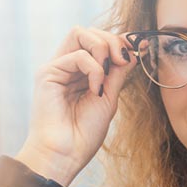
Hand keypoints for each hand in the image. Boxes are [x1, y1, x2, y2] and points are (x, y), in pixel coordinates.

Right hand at [15, 26, 137, 185]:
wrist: (66, 155)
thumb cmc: (84, 133)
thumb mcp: (109, 97)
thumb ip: (118, 72)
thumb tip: (135, 48)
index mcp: (79, 72)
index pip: (98, 41)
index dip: (119, 40)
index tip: (140, 48)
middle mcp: (66, 66)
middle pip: (88, 31)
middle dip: (112, 40)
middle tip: (123, 61)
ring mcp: (56, 68)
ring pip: (80, 33)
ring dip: (102, 48)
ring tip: (109, 72)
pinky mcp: (47, 73)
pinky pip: (77, 55)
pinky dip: (94, 70)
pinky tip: (95, 90)